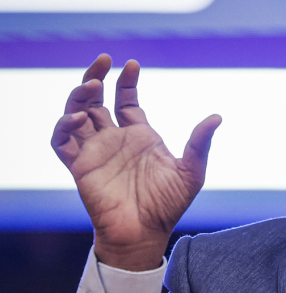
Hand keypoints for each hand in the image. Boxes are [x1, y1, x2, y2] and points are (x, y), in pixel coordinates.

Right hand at [51, 54, 220, 270]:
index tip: (132, 64)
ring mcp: (96, 151)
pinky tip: (80, 118)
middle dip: (97, 77)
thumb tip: (217, 116)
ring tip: (93, 85)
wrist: (145, 233)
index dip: (127, 81)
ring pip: (76, 113)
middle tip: (104, 59)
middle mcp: (115, 139)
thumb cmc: (168, 205)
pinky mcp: (79, 166)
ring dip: (80, 96)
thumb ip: (200, 143)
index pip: (127, 100)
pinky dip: (64, 125)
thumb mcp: (191, 171)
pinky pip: (61, 141)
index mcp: (140, 136)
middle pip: (97, 100)